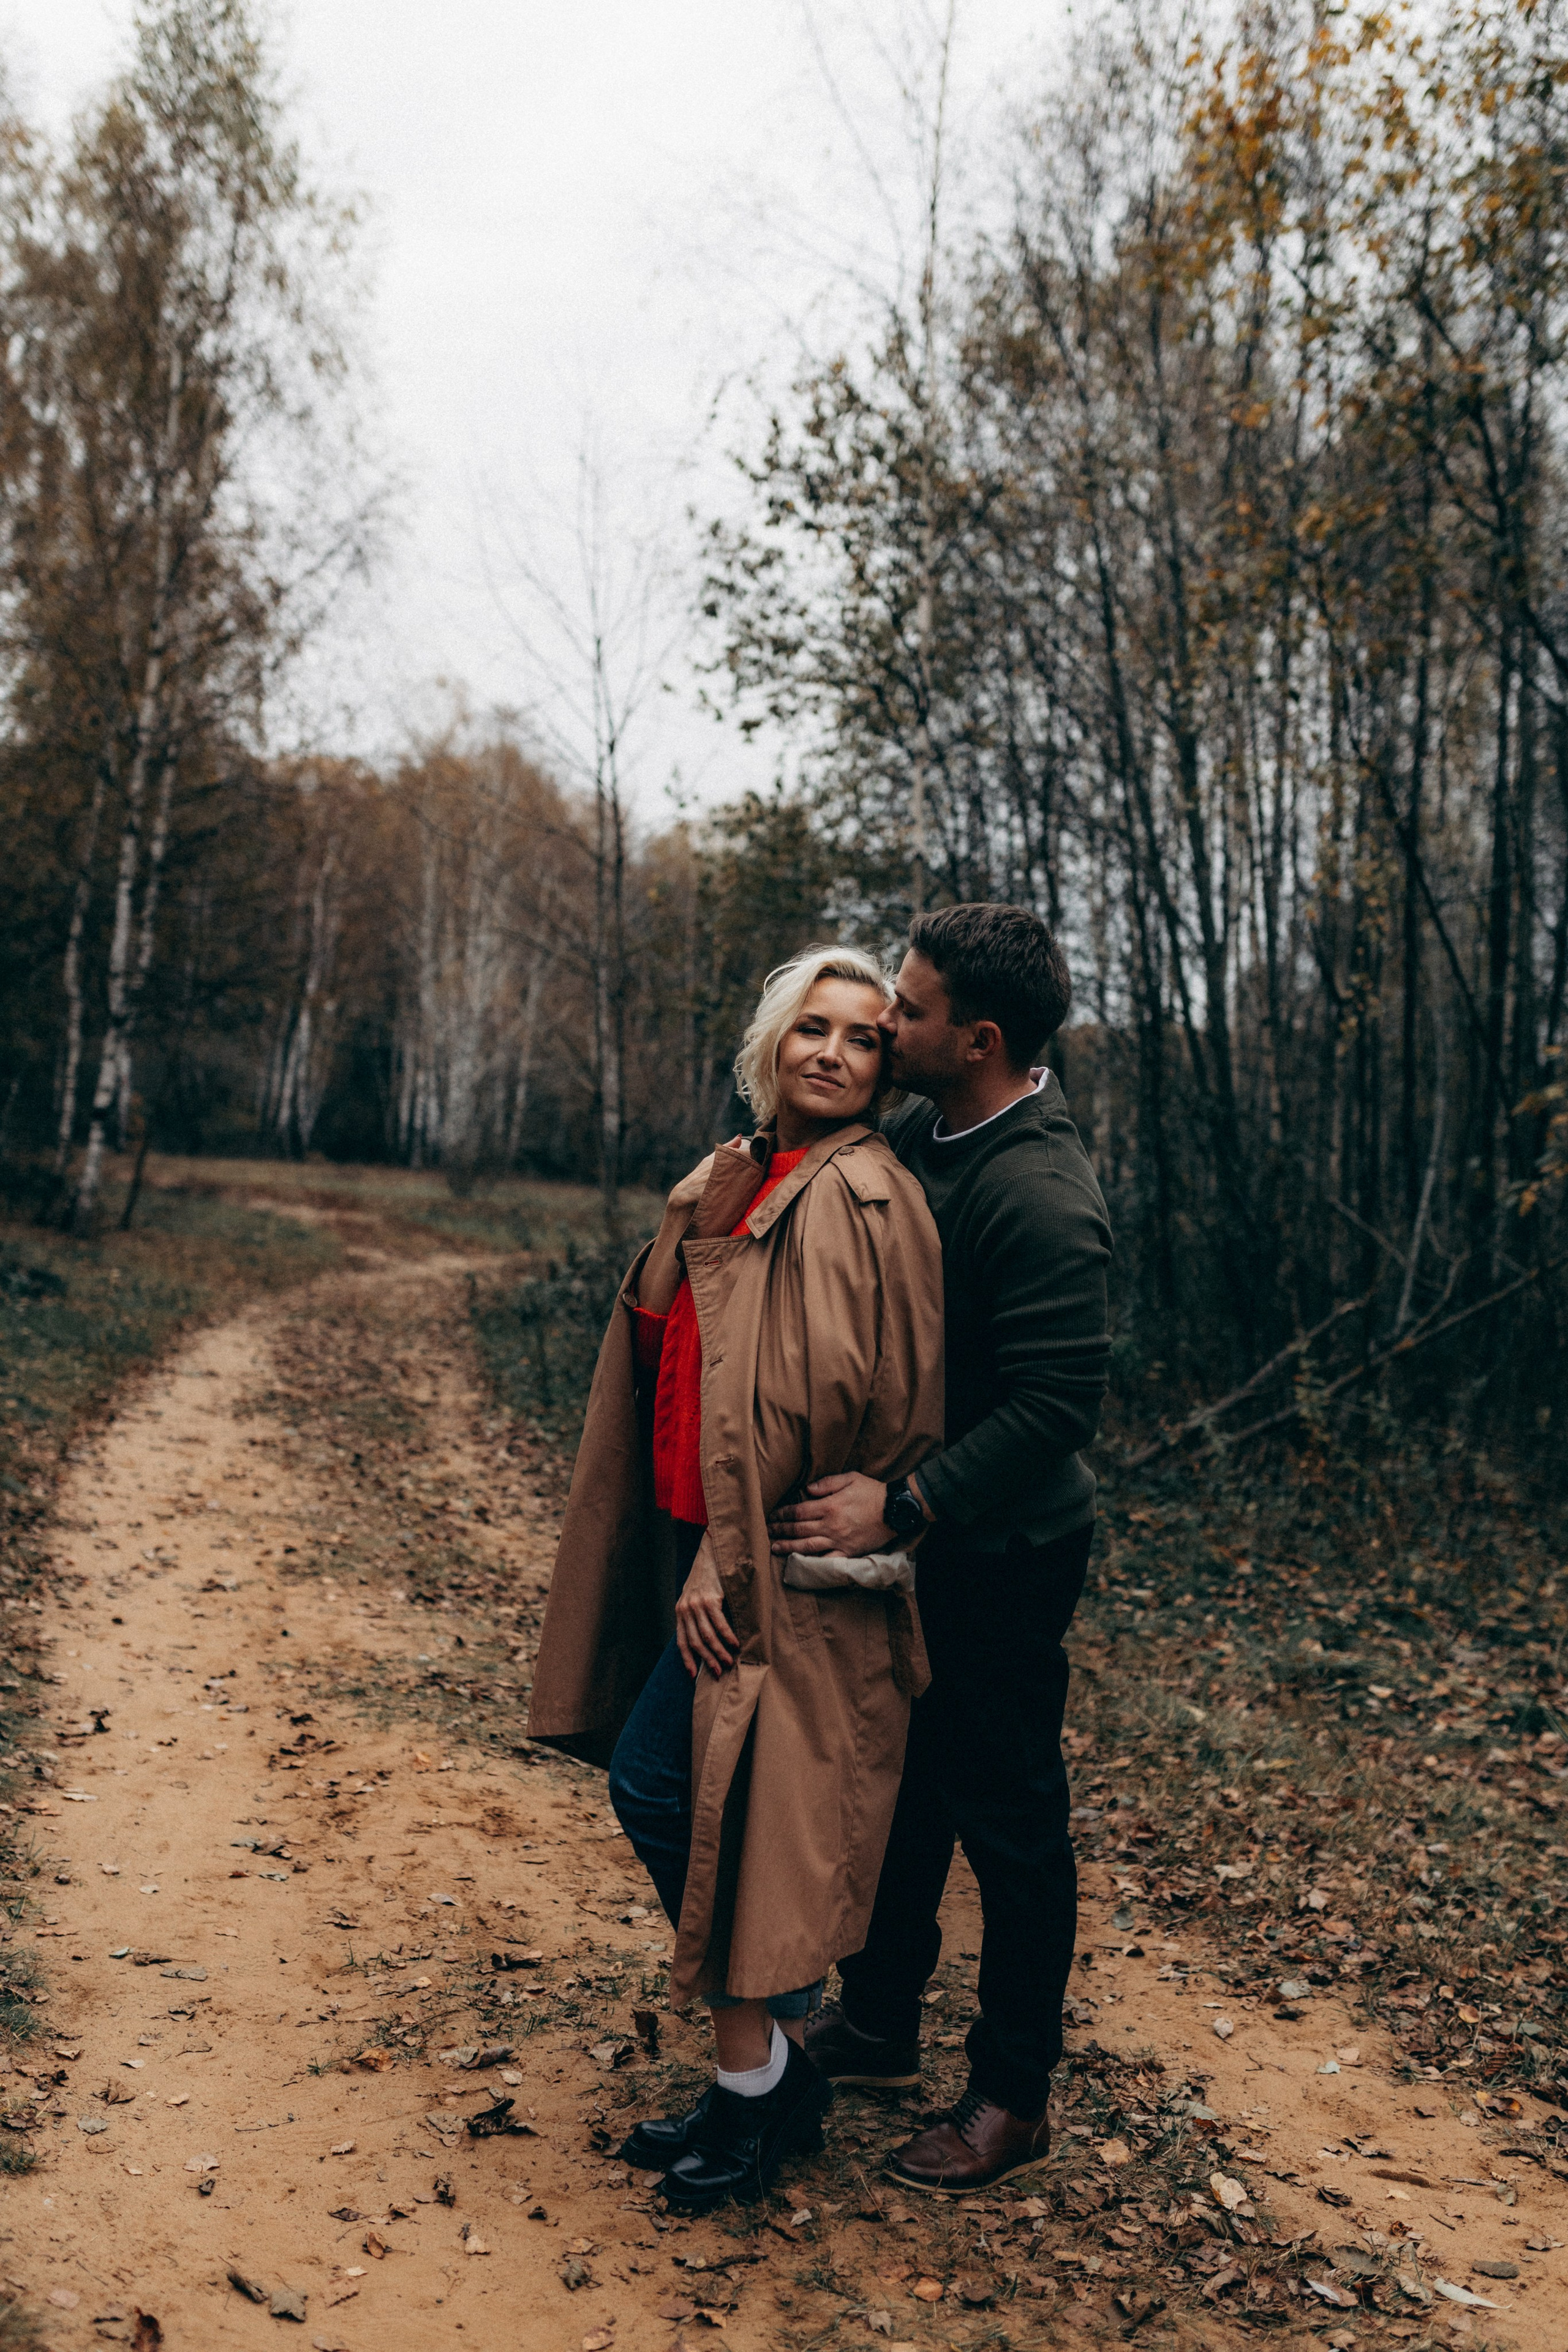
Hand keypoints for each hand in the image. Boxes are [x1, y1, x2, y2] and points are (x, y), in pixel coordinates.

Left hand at [675, 1539, 739, 1677]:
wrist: (713, 1551)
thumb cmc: (707, 1576)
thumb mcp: (695, 1596)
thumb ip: (696, 1615)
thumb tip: (707, 1640)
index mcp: (680, 1611)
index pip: (681, 1641)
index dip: (687, 1660)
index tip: (693, 1676)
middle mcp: (685, 1609)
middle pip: (694, 1642)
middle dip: (706, 1660)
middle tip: (717, 1672)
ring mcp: (697, 1604)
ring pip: (706, 1636)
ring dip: (718, 1652)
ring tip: (728, 1661)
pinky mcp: (710, 1598)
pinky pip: (719, 1623)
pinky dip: (727, 1636)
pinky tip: (735, 1643)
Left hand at [768, 1471, 893, 1558]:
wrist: (896, 1510)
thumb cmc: (873, 1492)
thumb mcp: (851, 1478)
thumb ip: (826, 1483)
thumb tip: (807, 1490)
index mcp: (829, 1506)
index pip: (798, 1512)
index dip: (783, 1514)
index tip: (772, 1516)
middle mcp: (830, 1525)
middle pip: (798, 1529)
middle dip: (780, 1530)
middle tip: (767, 1531)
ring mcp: (839, 1541)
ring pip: (807, 1546)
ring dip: (788, 1547)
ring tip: (774, 1547)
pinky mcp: (848, 1553)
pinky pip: (827, 1560)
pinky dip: (813, 1563)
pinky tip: (800, 1563)